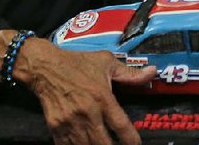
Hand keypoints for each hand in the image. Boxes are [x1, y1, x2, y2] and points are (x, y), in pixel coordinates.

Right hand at [20, 40, 155, 144]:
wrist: (45, 67)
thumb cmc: (78, 63)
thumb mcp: (106, 62)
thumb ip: (130, 73)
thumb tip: (153, 72)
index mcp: (102, 97)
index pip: (121, 125)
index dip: (131, 140)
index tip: (136, 144)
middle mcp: (87, 113)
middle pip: (104, 144)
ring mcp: (70, 123)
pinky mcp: (55, 128)